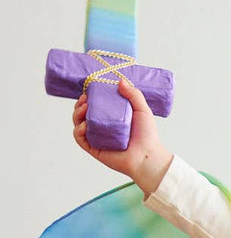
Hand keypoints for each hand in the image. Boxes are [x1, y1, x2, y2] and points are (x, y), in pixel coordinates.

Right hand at [72, 79, 172, 194]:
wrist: (147, 157)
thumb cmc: (147, 136)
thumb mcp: (143, 110)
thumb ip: (134, 94)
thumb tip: (120, 81)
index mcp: (112, 117)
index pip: (95, 104)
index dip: (89, 97)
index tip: (89, 91)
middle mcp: (103, 127)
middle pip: (84, 113)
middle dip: (80, 104)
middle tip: (85, 99)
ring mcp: (98, 138)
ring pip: (79, 124)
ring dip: (76, 114)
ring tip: (84, 108)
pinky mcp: (95, 149)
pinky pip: (80, 139)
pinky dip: (78, 131)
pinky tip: (84, 125)